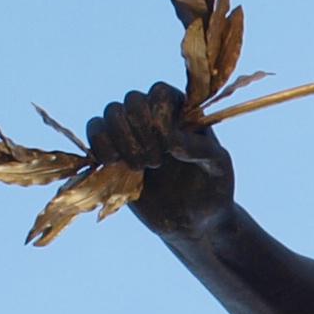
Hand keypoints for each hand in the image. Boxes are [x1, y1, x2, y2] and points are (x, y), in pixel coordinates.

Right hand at [83, 82, 237, 239]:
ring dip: (122, 140)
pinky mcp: (112, 152)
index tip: (170, 150)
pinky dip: (100, 146)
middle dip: (141, 132)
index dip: (159, 117)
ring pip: (110, 112)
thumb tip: (172, 139)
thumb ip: (202, 149)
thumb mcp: (219, 167)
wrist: (194, 221)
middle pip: (132, 100)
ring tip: (140, 167)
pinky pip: (94, 131)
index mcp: (183, 111)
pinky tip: (116, 165)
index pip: (159, 92)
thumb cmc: (212, 190)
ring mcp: (131, 132)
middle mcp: (155, 116)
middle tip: (156, 163)